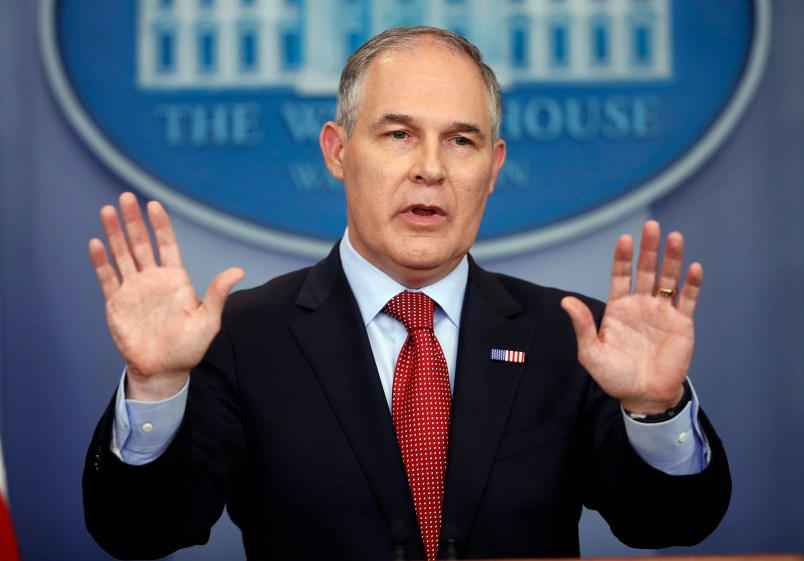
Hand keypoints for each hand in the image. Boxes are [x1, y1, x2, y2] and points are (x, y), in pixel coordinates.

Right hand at [89, 192, 244, 400]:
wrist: (163, 370)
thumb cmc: (189, 347)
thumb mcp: (208, 320)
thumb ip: (218, 294)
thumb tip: (238, 271)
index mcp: (175, 280)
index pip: (167, 245)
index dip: (160, 225)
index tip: (154, 205)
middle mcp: (153, 279)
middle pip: (141, 244)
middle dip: (133, 221)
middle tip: (126, 198)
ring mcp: (134, 290)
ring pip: (122, 255)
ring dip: (114, 234)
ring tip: (107, 211)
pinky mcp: (117, 304)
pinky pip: (107, 278)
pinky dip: (101, 261)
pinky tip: (96, 243)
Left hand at [560, 220, 700, 413]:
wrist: (643, 396)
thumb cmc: (614, 376)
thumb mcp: (592, 352)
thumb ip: (583, 326)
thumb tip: (566, 301)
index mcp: (619, 308)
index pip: (621, 275)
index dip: (623, 258)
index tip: (625, 239)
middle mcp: (641, 304)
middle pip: (647, 270)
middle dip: (649, 249)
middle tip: (651, 227)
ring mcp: (662, 312)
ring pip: (669, 279)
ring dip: (672, 258)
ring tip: (674, 237)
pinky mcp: (682, 323)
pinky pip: (688, 299)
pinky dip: (692, 284)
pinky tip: (693, 268)